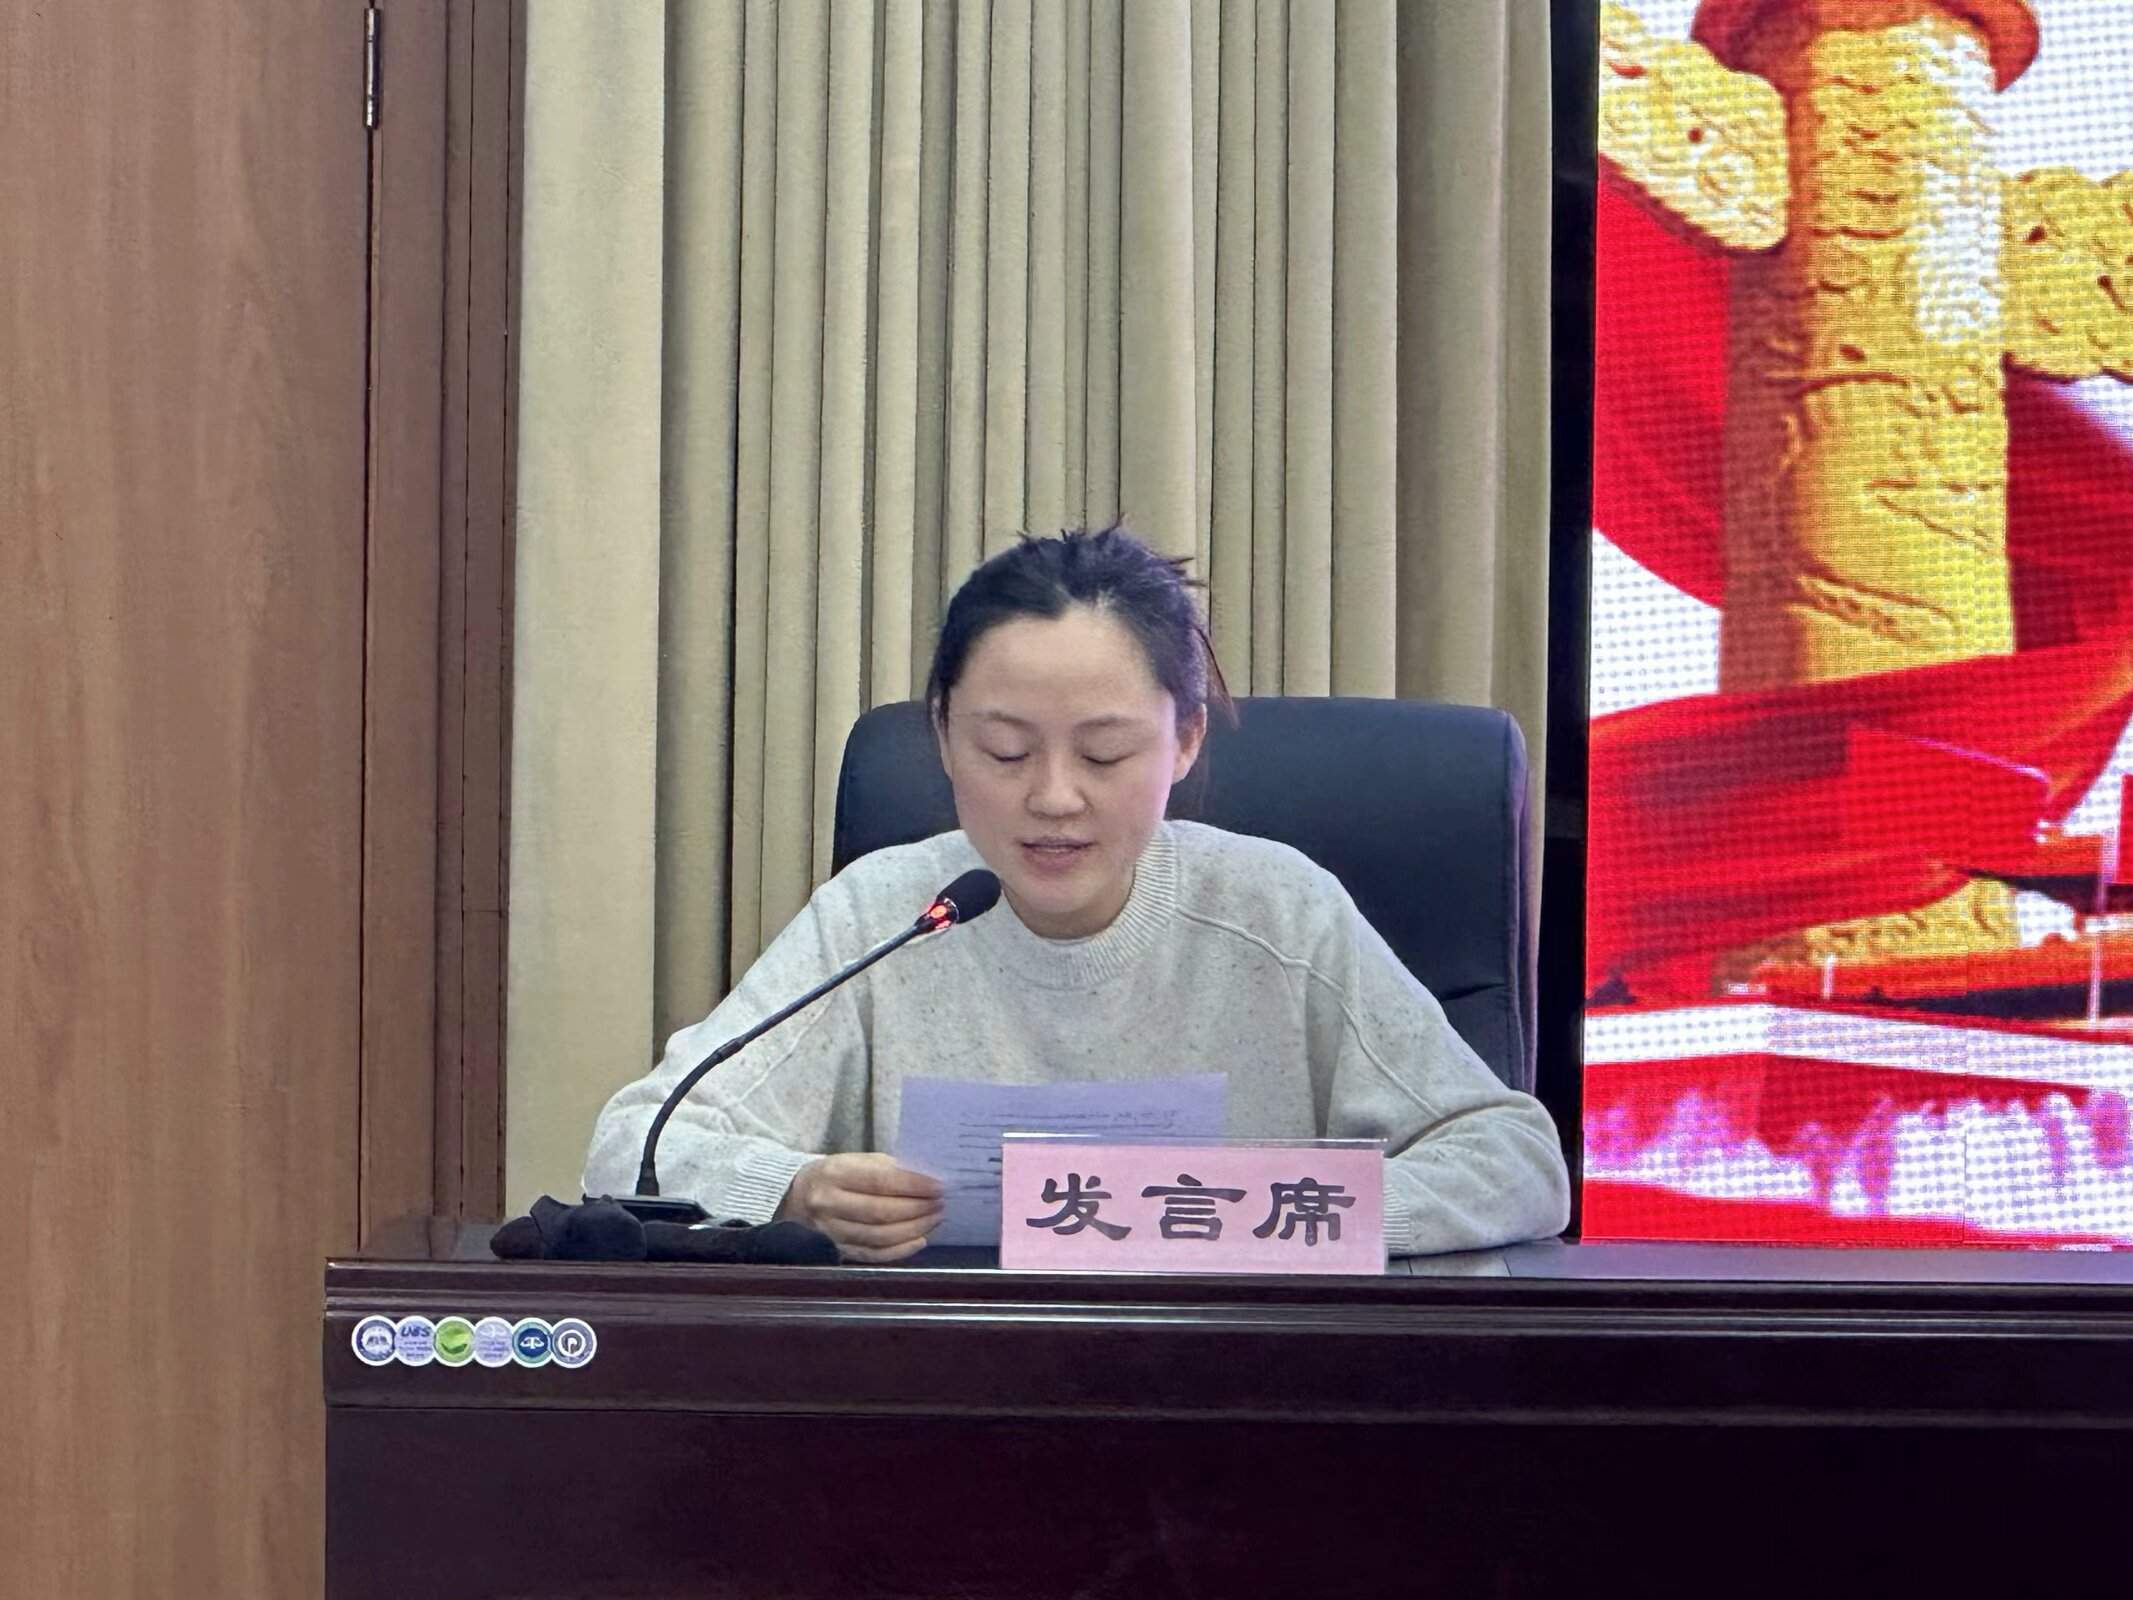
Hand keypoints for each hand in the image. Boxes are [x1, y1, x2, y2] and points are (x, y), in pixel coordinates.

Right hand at [777, 1153, 944, 1262]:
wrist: (796, 1195)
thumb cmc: (837, 1174)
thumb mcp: (856, 1160)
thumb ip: (888, 1169)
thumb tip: (927, 1180)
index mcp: (835, 1173)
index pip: (881, 1181)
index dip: (914, 1185)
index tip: (939, 1185)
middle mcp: (829, 1203)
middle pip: (881, 1212)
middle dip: (918, 1209)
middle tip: (942, 1204)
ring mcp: (831, 1230)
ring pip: (879, 1236)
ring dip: (914, 1229)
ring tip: (935, 1219)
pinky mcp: (836, 1249)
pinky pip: (873, 1254)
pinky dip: (899, 1250)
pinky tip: (919, 1240)